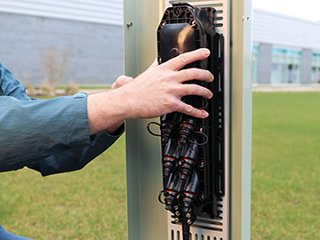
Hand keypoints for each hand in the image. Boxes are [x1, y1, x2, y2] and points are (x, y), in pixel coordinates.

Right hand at [87, 48, 213, 133]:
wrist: (128, 101)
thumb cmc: (136, 89)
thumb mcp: (147, 72)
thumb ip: (156, 65)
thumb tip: (159, 59)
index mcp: (164, 70)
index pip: (184, 58)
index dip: (197, 54)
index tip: (206, 52)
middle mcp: (170, 78)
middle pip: (194, 73)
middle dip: (206, 74)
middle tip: (210, 77)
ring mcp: (171, 91)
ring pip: (195, 89)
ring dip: (205, 92)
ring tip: (209, 94)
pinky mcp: (170, 104)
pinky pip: (188, 108)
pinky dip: (198, 111)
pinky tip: (202, 113)